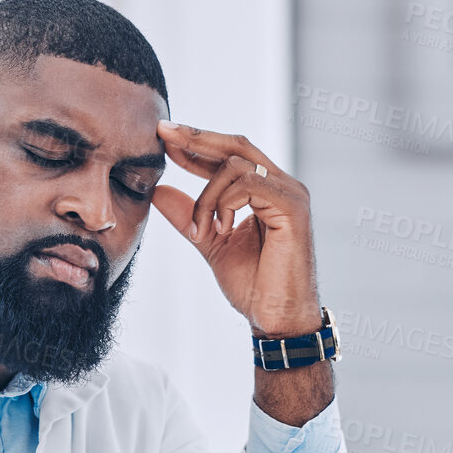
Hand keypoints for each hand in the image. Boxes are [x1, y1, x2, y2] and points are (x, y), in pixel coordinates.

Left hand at [152, 122, 320, 337]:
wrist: (275, 317)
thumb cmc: (254, 285)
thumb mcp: (210, 242)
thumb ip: (189, 215)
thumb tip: (159, 190)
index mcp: (266, 190)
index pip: (229, 155)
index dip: (196, 144)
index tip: (163, 138)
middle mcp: (282, 185)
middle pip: (236, 145)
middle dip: (196, 138)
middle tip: (163, 135)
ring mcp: (290, 194)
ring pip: (236, 166)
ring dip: (206, 196)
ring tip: (199, 231)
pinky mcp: (293, 208)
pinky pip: (250, 185)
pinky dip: (224, 204)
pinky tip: (219, 230)